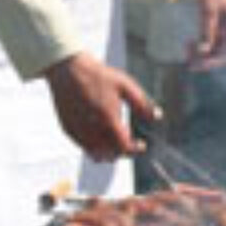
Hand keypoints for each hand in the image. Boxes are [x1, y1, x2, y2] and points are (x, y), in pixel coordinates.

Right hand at [44, 51, 159, 160]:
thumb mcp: (125, 85)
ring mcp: (78, 131)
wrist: (68, 70)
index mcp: (108, 119)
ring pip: (96, 155)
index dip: (135, 150)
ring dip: (108, 152)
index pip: (123, 147)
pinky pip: (84, 147)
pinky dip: (94, 147)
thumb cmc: (98, 76)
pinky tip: (100, 135)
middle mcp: (92, 129)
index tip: (141, 145)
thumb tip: (157, 116)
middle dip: (123, 151)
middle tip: (129, 143)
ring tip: (115, 143)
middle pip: (111, 154)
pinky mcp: (68, 130)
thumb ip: (142, 104)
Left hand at [185, 0, 225, 70]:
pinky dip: (199, 45)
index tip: (203, 63)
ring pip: (214, 48)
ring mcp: (223, 27)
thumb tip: (203, 50)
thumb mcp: (208, 8)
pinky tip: (188, 43)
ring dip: (201, 53)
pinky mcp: (215, 25)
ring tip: (186, 50)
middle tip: (190, 63)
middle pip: (222, 52)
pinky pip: (209, 41)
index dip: (219, 60)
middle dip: (207, 59)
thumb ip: (206, 29)